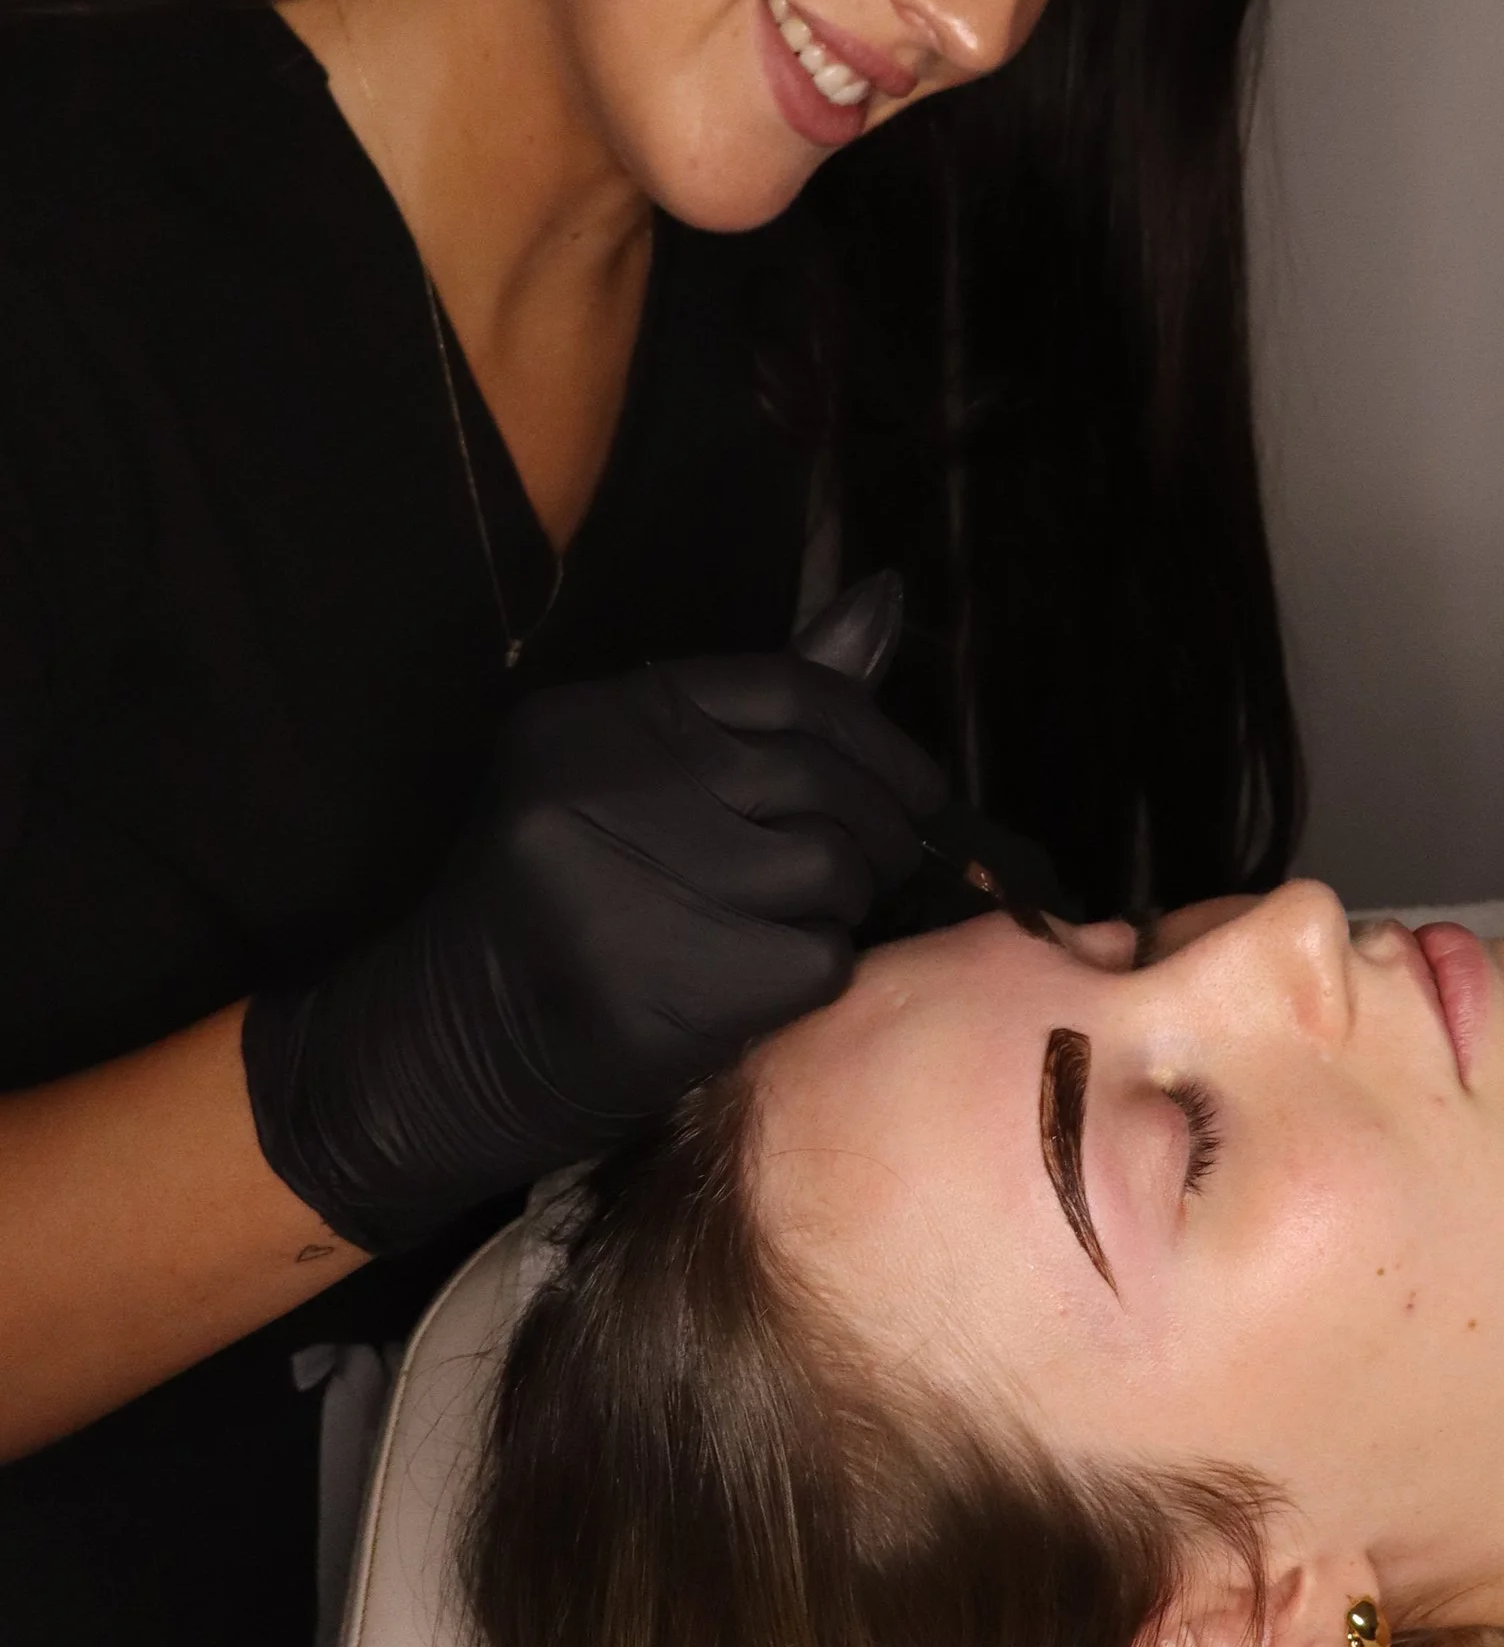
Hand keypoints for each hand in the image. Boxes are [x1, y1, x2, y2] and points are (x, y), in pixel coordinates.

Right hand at [241, 653, 944, 1251]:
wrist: (447, 1048)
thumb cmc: (562, 899)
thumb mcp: (634, 776)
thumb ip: (761, 705)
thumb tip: (885, 598)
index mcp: (597, 719)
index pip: (792, 688)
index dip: (876, 736)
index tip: (912, 785)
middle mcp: (610, 785)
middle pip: (822, 777)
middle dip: (881, 824)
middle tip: (878, 861)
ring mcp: (637, 887)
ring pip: (833, 866)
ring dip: (846, 901)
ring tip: (802, 919)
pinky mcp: (673, 986)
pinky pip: (819, 959)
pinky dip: (817, 971)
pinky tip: (767, 980)